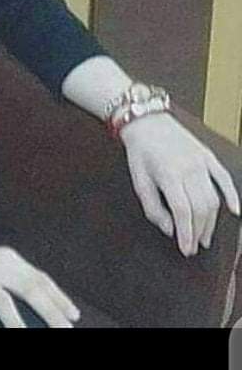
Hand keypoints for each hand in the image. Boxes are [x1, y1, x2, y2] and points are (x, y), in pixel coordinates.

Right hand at [0, 241, 80, 327]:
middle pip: (28, 288)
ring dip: (18, 324)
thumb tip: (53, 305)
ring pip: (3, 302)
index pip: (39, 278)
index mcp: (9, 260)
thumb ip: (20, 280)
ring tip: (27, 337)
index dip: (58, 298)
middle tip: (65, 330)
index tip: (74, 316)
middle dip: (50, 312)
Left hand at [120, 112, 240, 255]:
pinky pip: (224, 178)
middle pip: (200, 208)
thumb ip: (152, 208)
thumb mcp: (138, 181)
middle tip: (194, 246)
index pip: (182, 212)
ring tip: (205, 236)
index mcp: (168, 174)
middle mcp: (188, 168)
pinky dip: (232, 195)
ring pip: (213, 198)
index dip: (185, 234)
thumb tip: (169, 229)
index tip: (185, 249)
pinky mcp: (208, 155)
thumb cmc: (139, 151)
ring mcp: (201, 161)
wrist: (146, 120)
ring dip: (211, 221)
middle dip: (198, 232)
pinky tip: (235, 211)